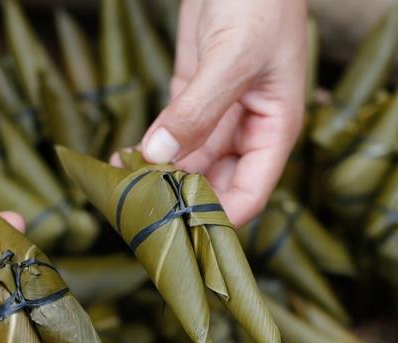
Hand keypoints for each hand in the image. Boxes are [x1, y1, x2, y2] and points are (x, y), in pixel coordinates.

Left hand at [140, 0, 306, 226]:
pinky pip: (170, 136)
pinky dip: (148, 150)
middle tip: (139, 214)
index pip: (251, 193)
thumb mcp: (232, 57)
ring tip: (122, 190)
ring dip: (159, 179)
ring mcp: (218, 114)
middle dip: (181, 200)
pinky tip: (123, 162)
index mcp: (275, 128)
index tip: (180, 231)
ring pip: (189, 164)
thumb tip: (160, 155)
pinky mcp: (191, 97)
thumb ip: (198, 109)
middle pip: (216, 184)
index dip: (219, 218)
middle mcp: (248, 129)